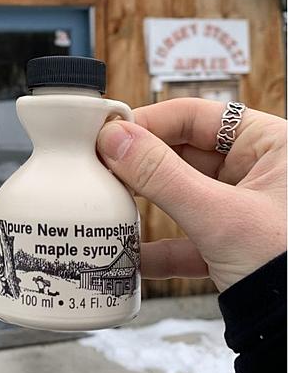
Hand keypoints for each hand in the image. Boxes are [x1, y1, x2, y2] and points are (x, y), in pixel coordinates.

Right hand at [97, 98, 285, 291]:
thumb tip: (114, 140)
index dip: (148, 123)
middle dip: (140, 168)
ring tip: (112, 209)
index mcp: (272, 146)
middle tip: (102, 173)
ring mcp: (247, 210)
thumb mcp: (220, 217)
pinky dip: (160, 248)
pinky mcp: (237, 246)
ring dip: (146, 208)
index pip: (196, 116)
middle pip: (183, 154)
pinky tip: (134, 256)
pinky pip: (189, 238)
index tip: (107, 137)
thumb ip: (161, 176)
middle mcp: (262, 172)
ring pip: (182, 195)